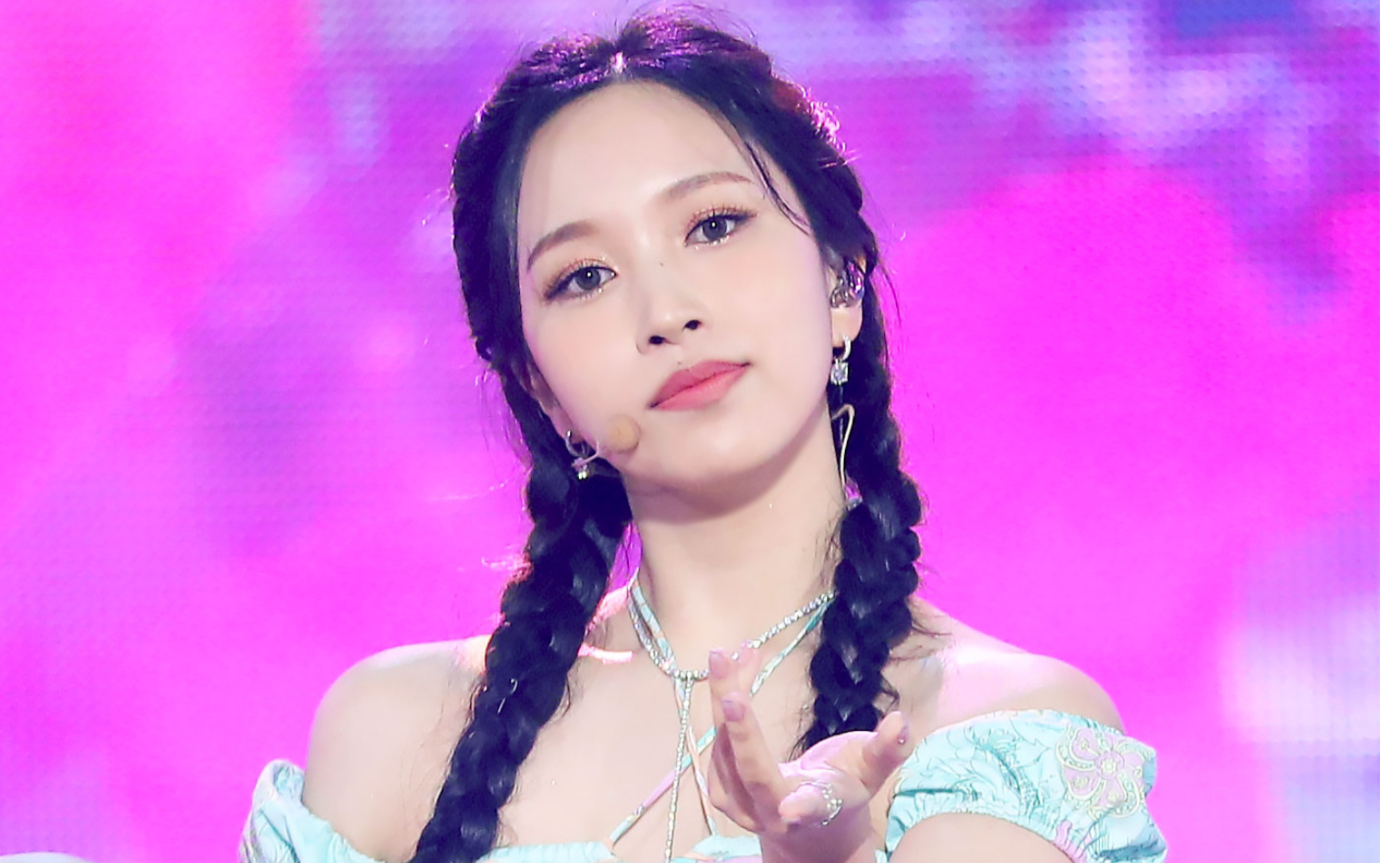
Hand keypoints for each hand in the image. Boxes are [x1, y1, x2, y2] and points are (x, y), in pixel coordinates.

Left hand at [705, 647, 914, 862]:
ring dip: (725, 696)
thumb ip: (886, 750)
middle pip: (751, 771)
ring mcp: (741, 806)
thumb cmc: (843, 788)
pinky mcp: (722, 791)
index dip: (803, 807)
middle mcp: (773, 813)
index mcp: (818, 808)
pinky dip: (721, 701)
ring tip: (737, 653)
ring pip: (725, 749)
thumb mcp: (870, 771)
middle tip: (731, 687)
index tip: (792, 810)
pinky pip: (717, 742)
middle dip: (741, 730)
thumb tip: (902, 722)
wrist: (809, 827)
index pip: (812, 808)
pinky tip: (734, 665)